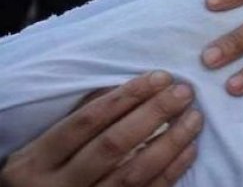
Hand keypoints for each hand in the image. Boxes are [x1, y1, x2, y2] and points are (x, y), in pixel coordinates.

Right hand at [0, 72, 201, 186]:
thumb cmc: (48, 171)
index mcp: (37, 161)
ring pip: (133, 173)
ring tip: (194, 118)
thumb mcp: (48, 147)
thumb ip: (83, 117)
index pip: (87, 121)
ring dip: (170, 142)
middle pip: (113, 145)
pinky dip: (171, 171)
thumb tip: (132, 88)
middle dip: (153, 114)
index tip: (160, 77)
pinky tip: (189, 149)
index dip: (126, 97)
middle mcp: (59, 186)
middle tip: (184, 93)